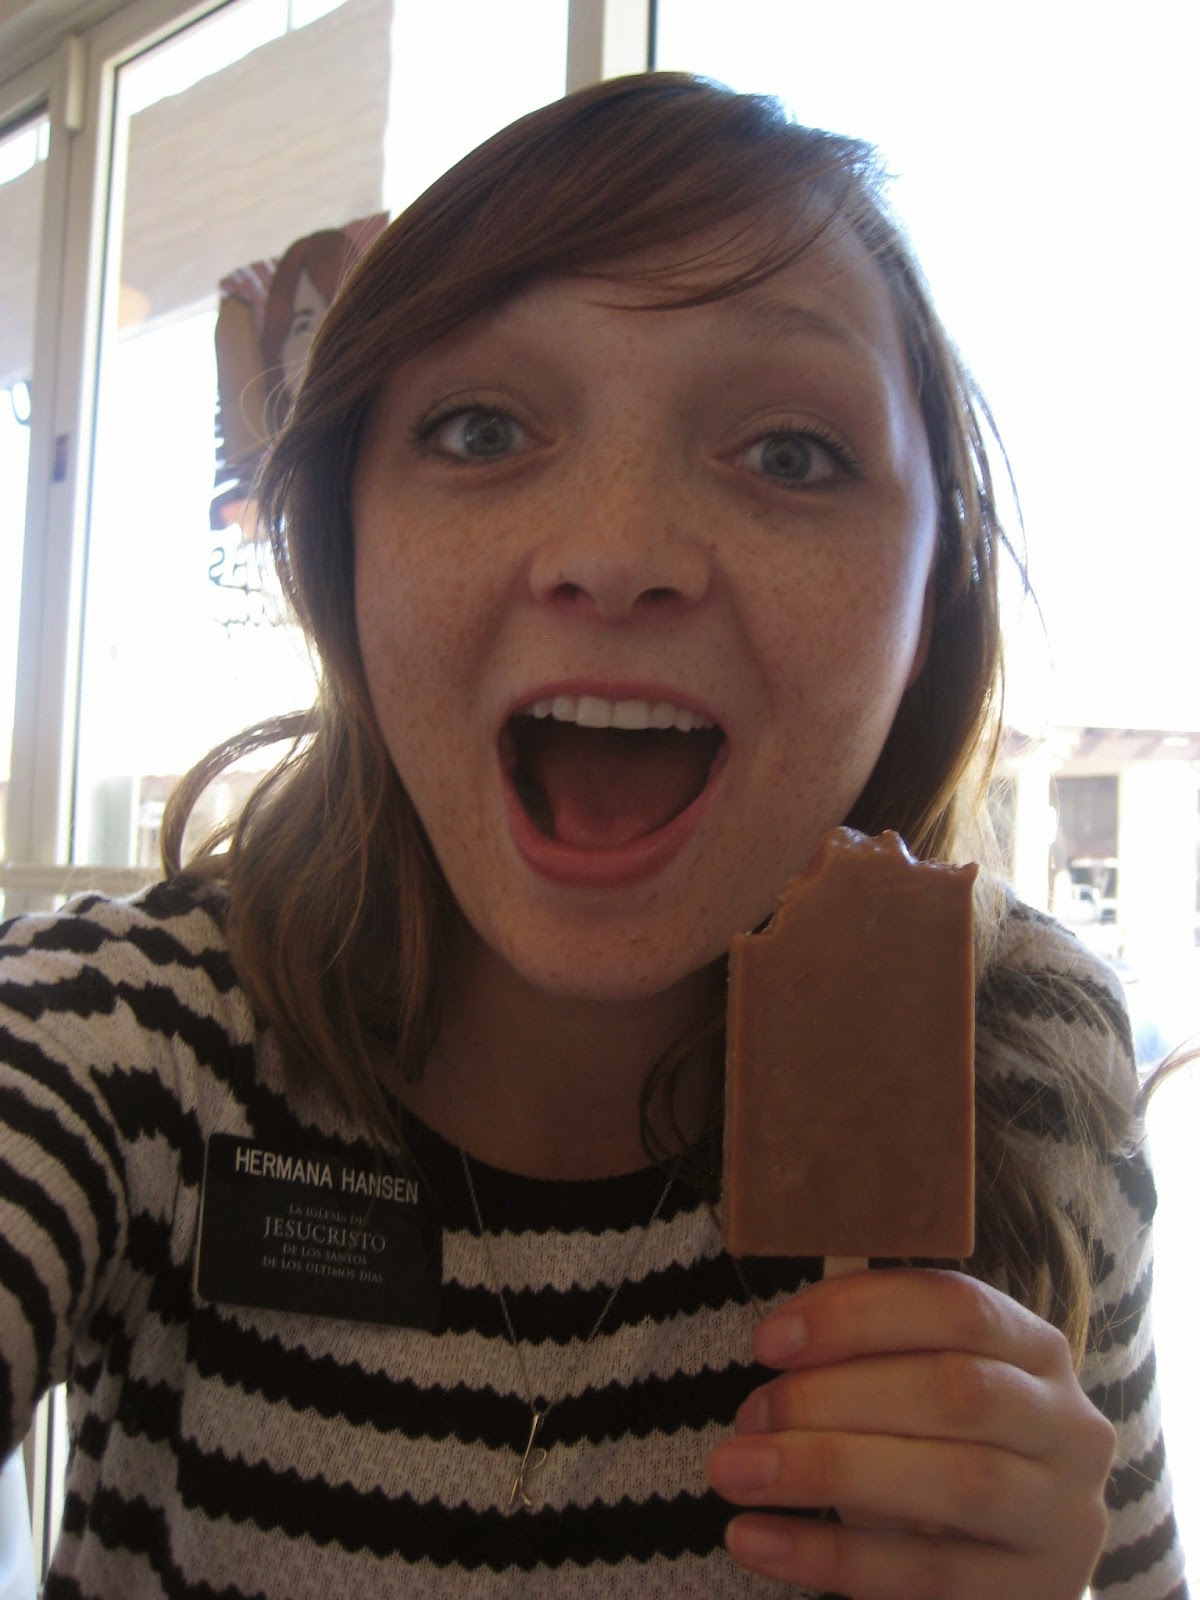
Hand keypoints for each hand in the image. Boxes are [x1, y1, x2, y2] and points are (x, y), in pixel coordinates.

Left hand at [705, 1268, 1114, 1597]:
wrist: (1009, 1560)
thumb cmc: (944, 1445)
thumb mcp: (922, 1383)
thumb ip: (872, 1353)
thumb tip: (780, 1341)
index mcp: (1038, 1350)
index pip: (956, 1307)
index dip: (857, 1316)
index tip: (768, 1340)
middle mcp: (1068, 1429)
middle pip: (956, 1392)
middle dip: (834, 1396)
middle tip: (749, 1412)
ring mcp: (1061, 1519)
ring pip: (952, 1481)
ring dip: (824, 1469)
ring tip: (734, 1470)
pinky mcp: (1032, 1595)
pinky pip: (924, 1575)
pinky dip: (825, 1555)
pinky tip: (754, 1538)